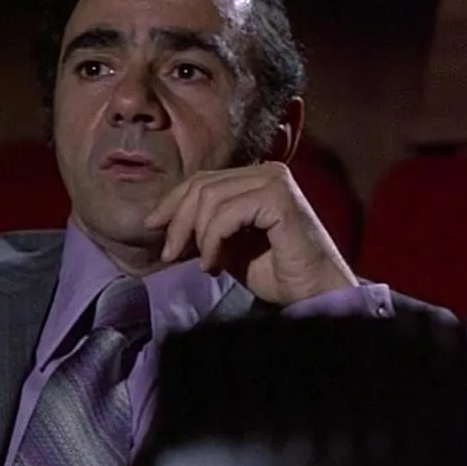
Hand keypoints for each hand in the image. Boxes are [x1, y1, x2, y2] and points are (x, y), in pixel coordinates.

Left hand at [143, 162, 357, 305]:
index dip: (173, 202)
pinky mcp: (279, 198)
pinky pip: (226, 214)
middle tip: (168, 254)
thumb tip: (162, 222)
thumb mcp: (229, 246)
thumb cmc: (277, 273)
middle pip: (201, 184)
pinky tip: (215, 264)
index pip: (202, 179)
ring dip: (197, 236)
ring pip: (210, 198)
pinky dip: (212, 240)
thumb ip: (203, 228)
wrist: (313, 294)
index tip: (153, 227)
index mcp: (256, 177)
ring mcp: (275, 180)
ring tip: (205, 264)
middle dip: (177, 220)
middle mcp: (268, 171)